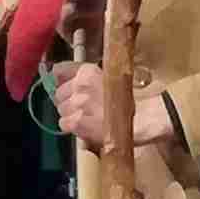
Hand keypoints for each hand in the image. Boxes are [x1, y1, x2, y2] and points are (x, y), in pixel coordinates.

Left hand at [52, 66, 176, 154]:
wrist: (142, 119)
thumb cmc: (126, 100)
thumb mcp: (107, 78)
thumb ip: (85, 77)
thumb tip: (57, 75)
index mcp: (88, 71)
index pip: (59, 71)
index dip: (61, 81)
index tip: (65, 86)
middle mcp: (80, 84)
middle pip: (58, 94)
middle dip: (67, 101)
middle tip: (84, 107)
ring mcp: (78, 103)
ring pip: (61, 109)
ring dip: (70, 114)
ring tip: (89, 117)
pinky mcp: (77, 121)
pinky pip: (63, 123)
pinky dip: (72, 127)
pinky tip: (86, 126)